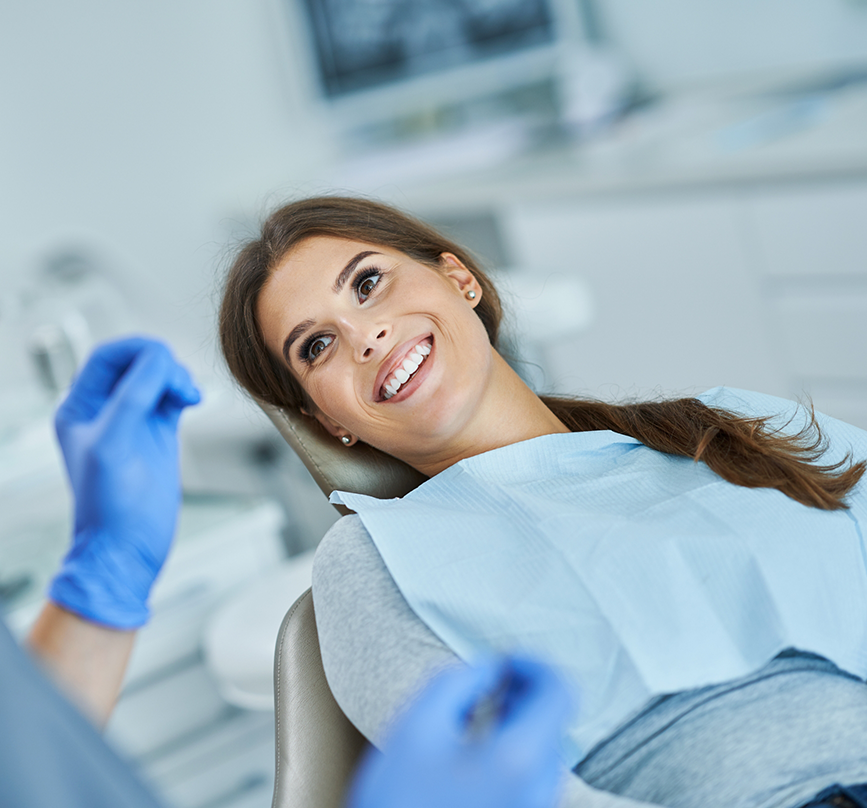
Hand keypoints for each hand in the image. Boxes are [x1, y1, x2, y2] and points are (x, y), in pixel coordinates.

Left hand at [49, 337, 199, 628]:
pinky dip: (185, 390)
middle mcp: (105, 410)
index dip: (137, 349)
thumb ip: (133, 396)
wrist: (128, 548)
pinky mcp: (159, 434)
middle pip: (136, 362)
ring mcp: (133, 421)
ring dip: (177, 377)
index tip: (165, 359)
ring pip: (157, 376)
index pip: (108, 357)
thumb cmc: (109, 507)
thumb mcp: (114, 444)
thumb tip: (159, 359)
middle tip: (180, 385)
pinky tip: (192, 400)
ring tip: (188, 396)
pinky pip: (172, 396)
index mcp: (80, 408)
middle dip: (162, 364)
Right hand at [348, 657, 574, 807]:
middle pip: (553, 718)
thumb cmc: (399, 801)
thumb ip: (456, 681)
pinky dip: (512, 746)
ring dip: (516, 717)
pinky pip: (532, 772)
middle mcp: (539, 787)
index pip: (561, 690)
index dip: (534, 663)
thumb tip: (489, 668)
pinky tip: (475, 747)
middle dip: (522, 689)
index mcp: (519, 759)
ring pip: (543, 745)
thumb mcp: (416, 726)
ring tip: (473, 714)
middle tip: (483, 682)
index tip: (502, 660)